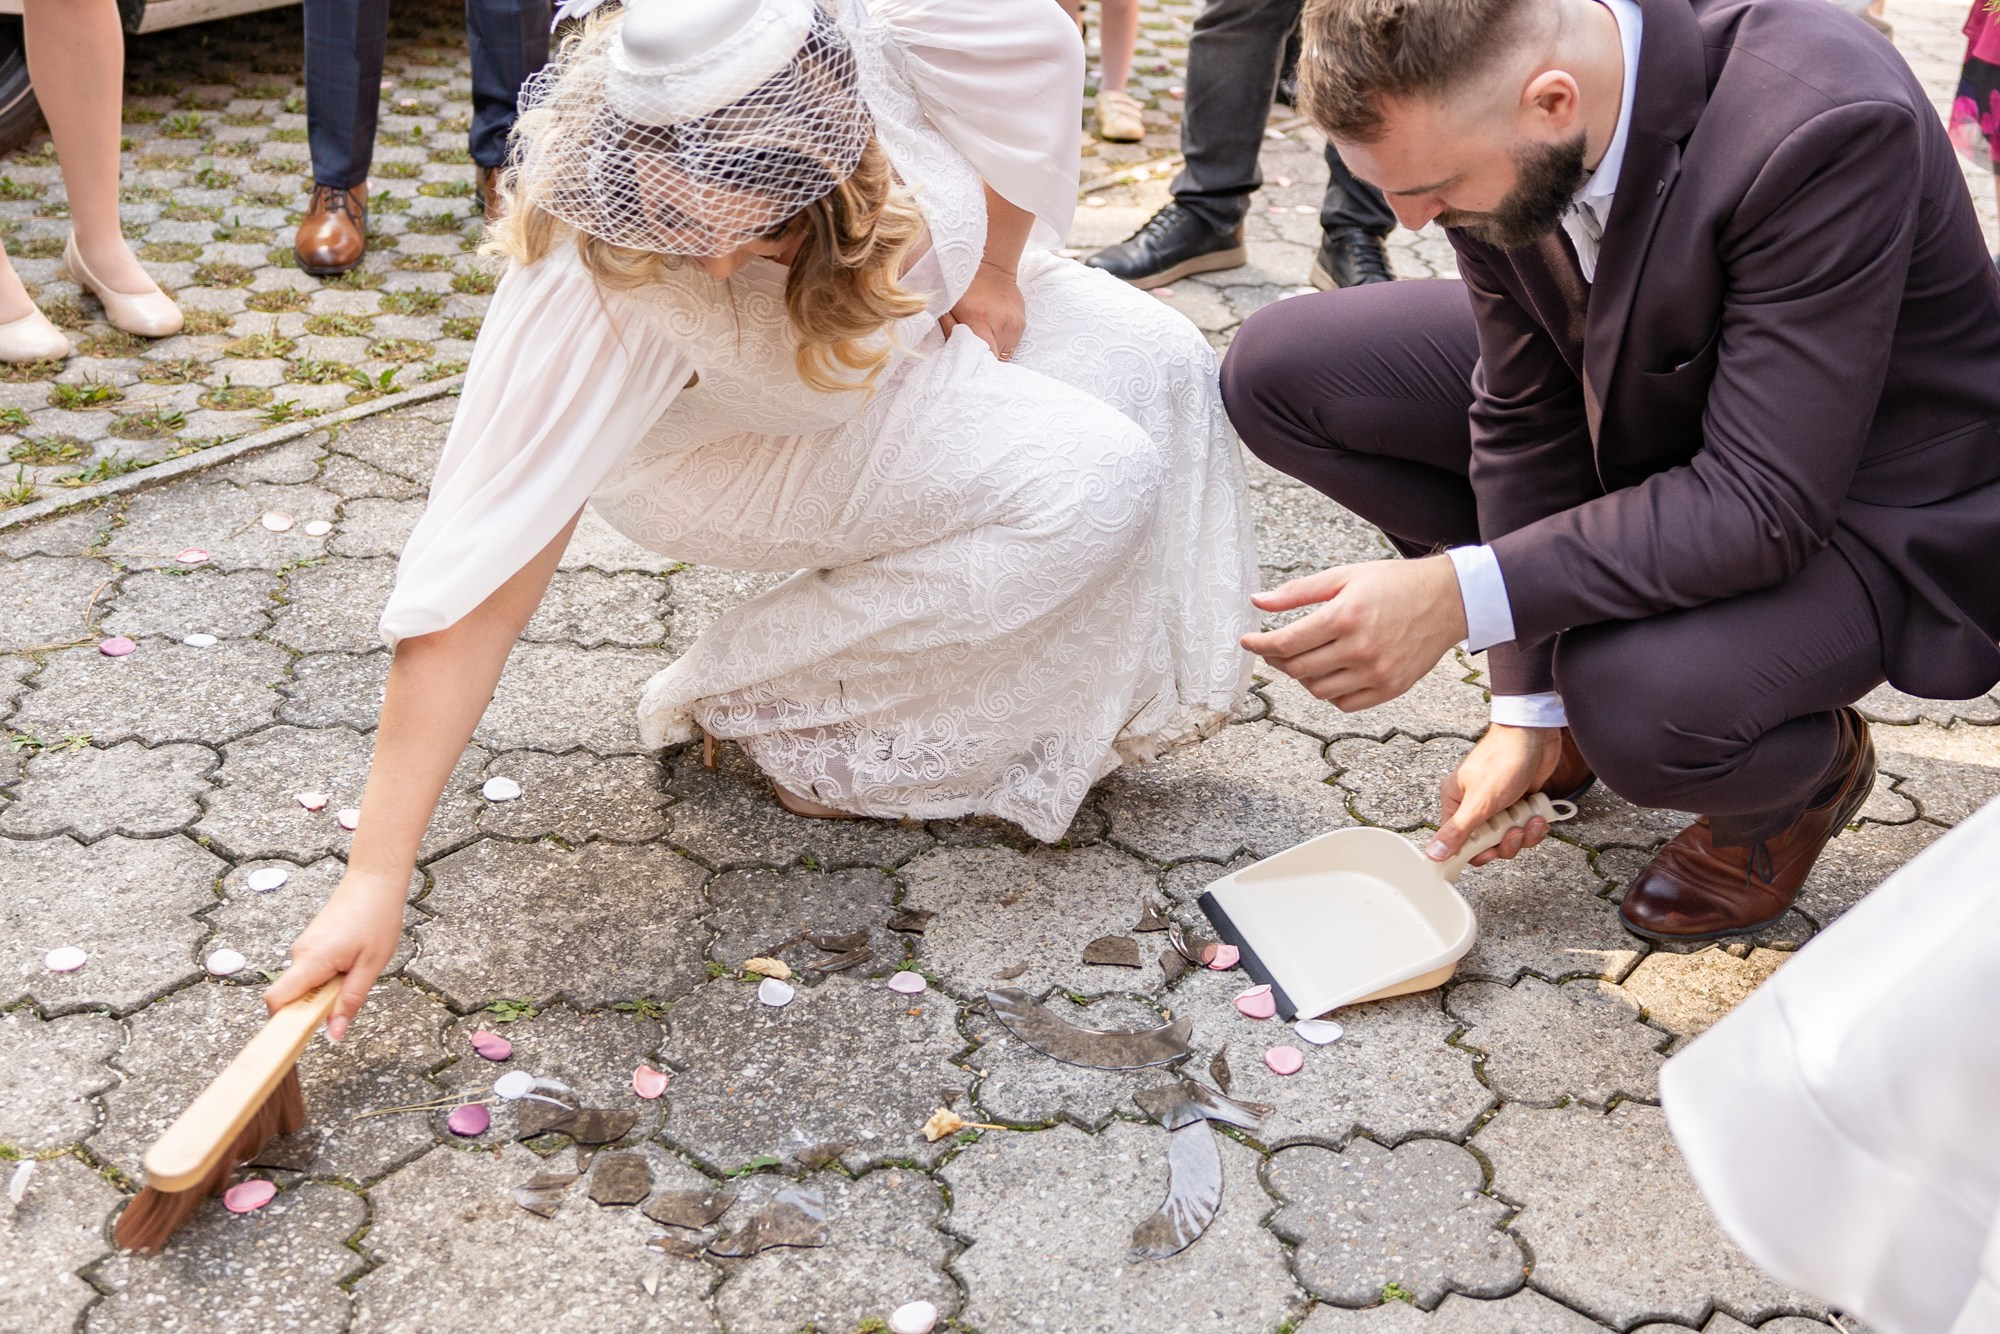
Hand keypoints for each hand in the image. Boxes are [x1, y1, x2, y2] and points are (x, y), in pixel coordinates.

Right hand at [263, 870, 405, 1041]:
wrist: (374, 881)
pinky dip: (328, 976)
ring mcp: (303, 948)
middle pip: (291, 997)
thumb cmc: (376, 918)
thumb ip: (350, 1001)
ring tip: (357, 969)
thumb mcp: (371, 966)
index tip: (300, 1036)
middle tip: (348, 994)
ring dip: (326, 989)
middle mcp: (299, 954)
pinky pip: (312, 972)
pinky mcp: (311, 944)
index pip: (276, 1000)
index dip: (282, 1023)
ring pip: (305, 984)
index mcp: (311, 961)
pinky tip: (352, 961)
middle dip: (315, 1007)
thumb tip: (333, 1034)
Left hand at [940, 261, 1025, 359]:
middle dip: (985, 358)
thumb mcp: (951, 306)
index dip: (979, 364)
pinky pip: (1012, 343)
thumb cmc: (966, 288)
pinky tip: (995, 329)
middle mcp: (1002, 325)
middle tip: (975, 352)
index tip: (972, 366)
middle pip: (996, 358)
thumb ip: (951, 330)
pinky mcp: (1022, 323)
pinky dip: (1003, 341)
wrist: (991, 268)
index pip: (986, 356)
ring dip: (995, 349)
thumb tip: (953, 353)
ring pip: (1006, 352)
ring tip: (986, 337)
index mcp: (981, 321)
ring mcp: (1015, 325)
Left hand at [1241, 557, 1468, 710]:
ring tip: (1303, 658)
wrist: (1448, 600)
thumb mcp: (1343, 576)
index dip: (1259, 645)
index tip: (1247, 642)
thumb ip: (1298, 592)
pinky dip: (1329, 692)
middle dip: (1277, 660)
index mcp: (1345, 616)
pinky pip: (1344, 703)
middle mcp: (1360, 649)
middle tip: (1274, 649)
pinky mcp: (1390, 688)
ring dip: (1302, 677)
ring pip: (1317, 690)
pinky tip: (1330, 672)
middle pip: (1298, 669)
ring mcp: (1376, 673)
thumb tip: (1258, 603)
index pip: (1286, 642)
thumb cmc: (1394, 583)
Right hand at [1429, 725, 1562, 865]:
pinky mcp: (1519, 801)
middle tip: (1514, 830)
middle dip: (1506, 842)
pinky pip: (1525, 826)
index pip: (1458, 842)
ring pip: (1509, 837)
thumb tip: (1434, 853)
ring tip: (1531, 819)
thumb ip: (1457, 830)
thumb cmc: (1502, 759)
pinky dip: (1535, 825)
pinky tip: (1539, 814)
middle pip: (1487, 843)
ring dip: (1524, 833)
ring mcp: (1499, 804)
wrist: (1534, 734)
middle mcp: (1475, 805)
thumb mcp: (1478, 802)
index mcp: (1456, 802)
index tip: (1491, 852)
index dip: (1475, 852)